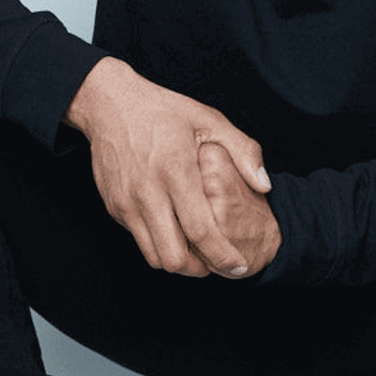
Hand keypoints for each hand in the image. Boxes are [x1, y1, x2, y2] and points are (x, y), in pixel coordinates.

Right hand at [65, 58, 270, 276]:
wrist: (110, 104)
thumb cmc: (164, 112)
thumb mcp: (209, 119)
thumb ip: (243, 151)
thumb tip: (265, 186)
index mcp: (176, 171)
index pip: (201, 231)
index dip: (222, 256)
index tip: (238, 267)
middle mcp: (147, 192)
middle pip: (175, 257)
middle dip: (201, 270)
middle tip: (218, 264)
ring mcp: (126, 203)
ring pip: (154, 257)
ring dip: (179, 263)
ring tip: (198, 254)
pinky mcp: (114, 207)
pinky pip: (140, 240)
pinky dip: (160, 245)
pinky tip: (176, 232)